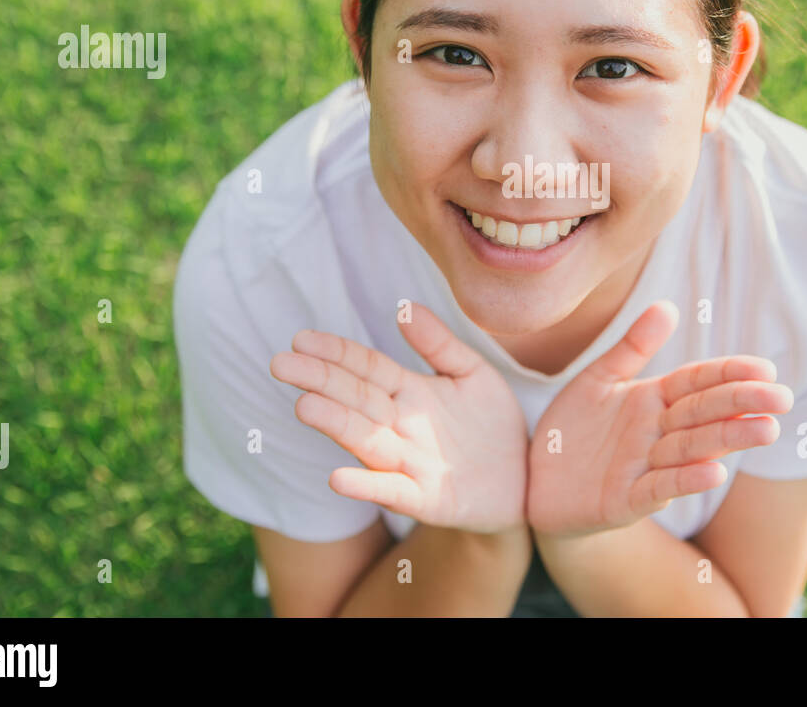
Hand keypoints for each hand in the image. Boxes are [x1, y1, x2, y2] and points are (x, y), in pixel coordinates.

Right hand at [269, 302, 527, 533]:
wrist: (525, 480)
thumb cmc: (493, 425)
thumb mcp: (473, 373)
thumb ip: (439, 343)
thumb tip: (405, 307)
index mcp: (409, 393)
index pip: (365, 368)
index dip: (335, 353)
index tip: (300, 338)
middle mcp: (400, 427)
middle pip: (356, 400)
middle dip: (320, 382)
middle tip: (280, 364)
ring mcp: (409, 463)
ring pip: (366, 440)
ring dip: (336, 425)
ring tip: (304, 407)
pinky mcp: (426, 499)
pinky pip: (393, 491)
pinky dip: (366, 485)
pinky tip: (338, 478)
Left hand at [527, 301, 793, 537]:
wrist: (534, 481)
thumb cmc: (574, 429)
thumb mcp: (598, 378)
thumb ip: (632, 346)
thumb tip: (668, 306)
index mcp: (653, 400)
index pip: (697, 383)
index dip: (728, 375)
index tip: (766, 369)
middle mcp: (656, 434)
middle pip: (704, 414)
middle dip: (742, 405)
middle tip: (782, 399)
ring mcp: (644, 468)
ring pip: (691, 449)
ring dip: (727, 440)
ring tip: (766, 430)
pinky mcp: (624, 501)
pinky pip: (658, 488)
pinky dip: (685, 481)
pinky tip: (713, 473)